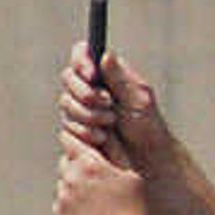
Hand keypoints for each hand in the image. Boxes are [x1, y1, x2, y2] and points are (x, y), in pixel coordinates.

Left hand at [53, 124, 146, 214]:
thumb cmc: (136, 211)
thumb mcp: (132, 176)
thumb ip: (116, 149)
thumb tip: (107, 129)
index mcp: (89, 165)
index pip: (71, 138)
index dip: (82, 140)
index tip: (91, 143)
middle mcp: (70, 179)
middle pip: (67, 161)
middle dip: (79, 164)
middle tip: (99, 174)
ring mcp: (63, 199)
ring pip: (65, 183)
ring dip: (77, 185)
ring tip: (101, 199)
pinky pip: (64, 203)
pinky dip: (75, 205)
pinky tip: (96, 214)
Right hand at [58, 45, 183, 175]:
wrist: (146, 159)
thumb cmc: (148, 127)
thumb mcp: (139, 101)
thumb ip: (120, 79)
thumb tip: (106, 55)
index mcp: (106, 75)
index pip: (82, 54)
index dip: (81, 60)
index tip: (91, 74)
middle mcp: (90, 88)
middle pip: (68, 78)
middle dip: (86, 93)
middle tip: (107, 104)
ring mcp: (80, 108)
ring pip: (66, 103)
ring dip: (88, 115)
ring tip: (111, 123)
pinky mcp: (76, 129)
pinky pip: (68, 126)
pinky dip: (85, 131)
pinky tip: (102, 138)